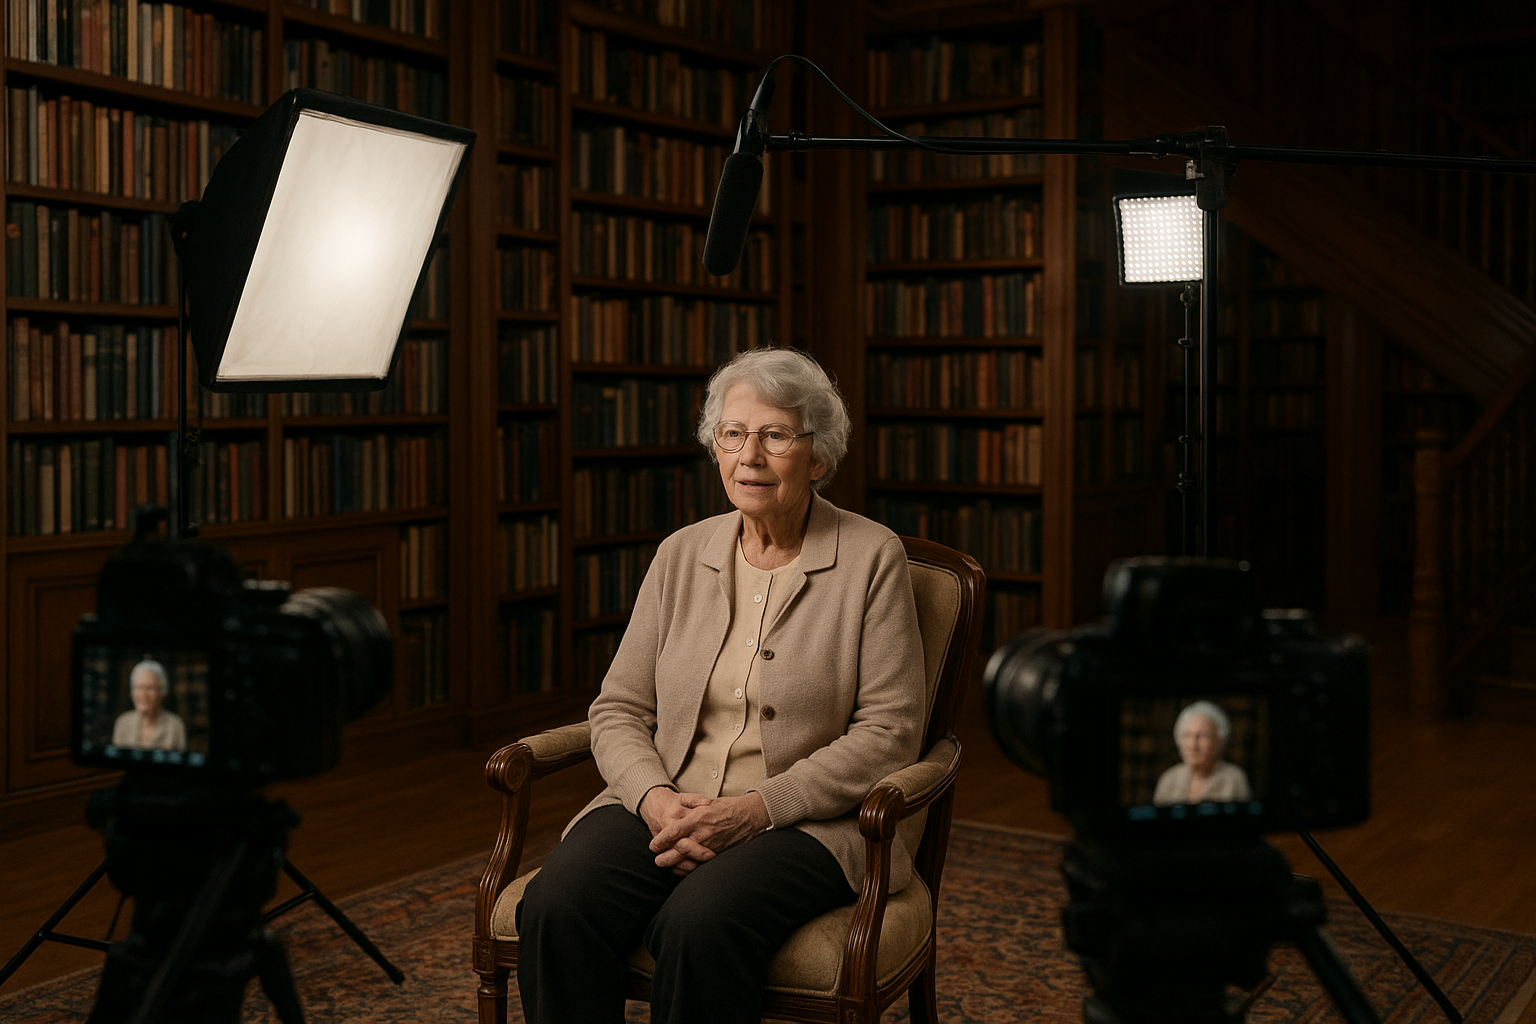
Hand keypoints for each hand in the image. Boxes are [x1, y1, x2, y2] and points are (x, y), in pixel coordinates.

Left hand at [648, 792, 770, 872]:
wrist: (752, 815)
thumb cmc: (730, 807)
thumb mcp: (707, 803)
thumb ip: (692, 812)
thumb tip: (677, 820)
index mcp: (699, 817)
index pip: (673, 831)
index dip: (660, 840)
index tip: (653, 845)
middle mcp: (703, 832)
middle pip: (678, 850)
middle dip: (665, 857)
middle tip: (657, 861)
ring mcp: (712, 845)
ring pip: (689, 860)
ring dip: (676, 865)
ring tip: (667, 868)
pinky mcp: (719, 853)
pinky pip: (702, 865)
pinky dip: (691, 869)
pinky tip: (684, 871)